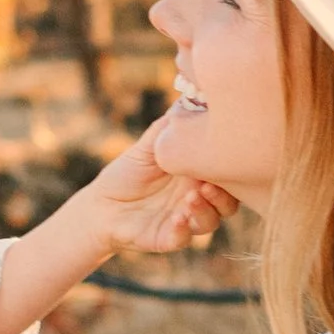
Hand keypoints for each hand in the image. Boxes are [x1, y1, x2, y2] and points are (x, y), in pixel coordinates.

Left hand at [83, 119, 236, 260]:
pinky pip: (183, 238)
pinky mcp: (169, 238)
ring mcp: (186, 220)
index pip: (229, 174)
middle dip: (224, 194)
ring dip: (205, 211)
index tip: (222, 157)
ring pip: (211, 221)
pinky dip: (183, 230)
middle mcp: (199, 199)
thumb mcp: (151, 144)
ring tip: (189, 200)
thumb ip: (171, 126)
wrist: (101, 204)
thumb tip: (190, 95)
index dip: (232, 168)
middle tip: (207, 184)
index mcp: (199, 175)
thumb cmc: (129, 172)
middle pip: (230, 201)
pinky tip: (176, 219)